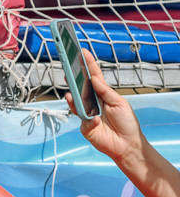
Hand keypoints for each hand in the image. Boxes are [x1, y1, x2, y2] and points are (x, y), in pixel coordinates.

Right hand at [68, 50, 146, 165]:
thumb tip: (94, 78)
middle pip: (81, 87)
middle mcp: (93, 102)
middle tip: (68, 64)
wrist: (126, 144)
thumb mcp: (120, 103)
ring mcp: (87, 113)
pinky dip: (86, 116)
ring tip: (70, 86)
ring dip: (73, 94)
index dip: (88, 64)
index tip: (82, 52)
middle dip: (74, 76)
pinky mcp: (84, 126)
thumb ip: (105, 91)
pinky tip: (93, 117)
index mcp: (103, 94)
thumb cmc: (127, 123)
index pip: (94, 77)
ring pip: (76, 101)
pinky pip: (81, 117)